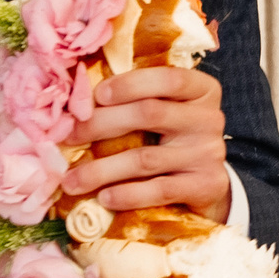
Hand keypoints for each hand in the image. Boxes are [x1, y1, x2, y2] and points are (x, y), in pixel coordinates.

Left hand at [59, 67, 229, 219]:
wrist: (207, 184)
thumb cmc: (174, 138)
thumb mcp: (167, 110)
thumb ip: (137, 100)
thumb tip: (78, 102)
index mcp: (201, 91)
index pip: (169, 78)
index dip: (130, 84)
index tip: (96, 95)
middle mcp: (209, 119)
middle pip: (150, 114)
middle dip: (101, 124)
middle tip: (69, 137)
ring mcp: (209, 153)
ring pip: (146, 158)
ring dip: (102, 170)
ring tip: (71, 180)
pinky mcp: (206, 186)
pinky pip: (160, 190)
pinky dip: (128, 194)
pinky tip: (105, 198)